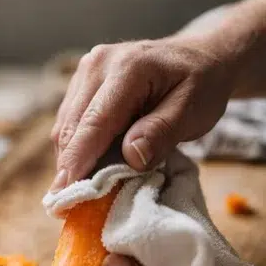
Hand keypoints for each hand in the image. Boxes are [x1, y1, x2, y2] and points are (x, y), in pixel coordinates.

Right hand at [53, 0, 265, 189]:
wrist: (200, 58)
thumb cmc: (201, 85)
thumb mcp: (193, 111)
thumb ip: (162, 132)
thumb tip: (131, 157)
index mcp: (127, 69)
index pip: (95, 123)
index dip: (78, 162)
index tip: (65, 195)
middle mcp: (99, 63)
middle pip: (72, 125)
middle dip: (67, 168)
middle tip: (66, 208)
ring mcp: (88, 69)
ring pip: (66, 125)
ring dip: (69, 160)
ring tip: (75, 194)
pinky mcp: (84, 81)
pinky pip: (71, 120)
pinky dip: (75, 148)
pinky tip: (85, 171)